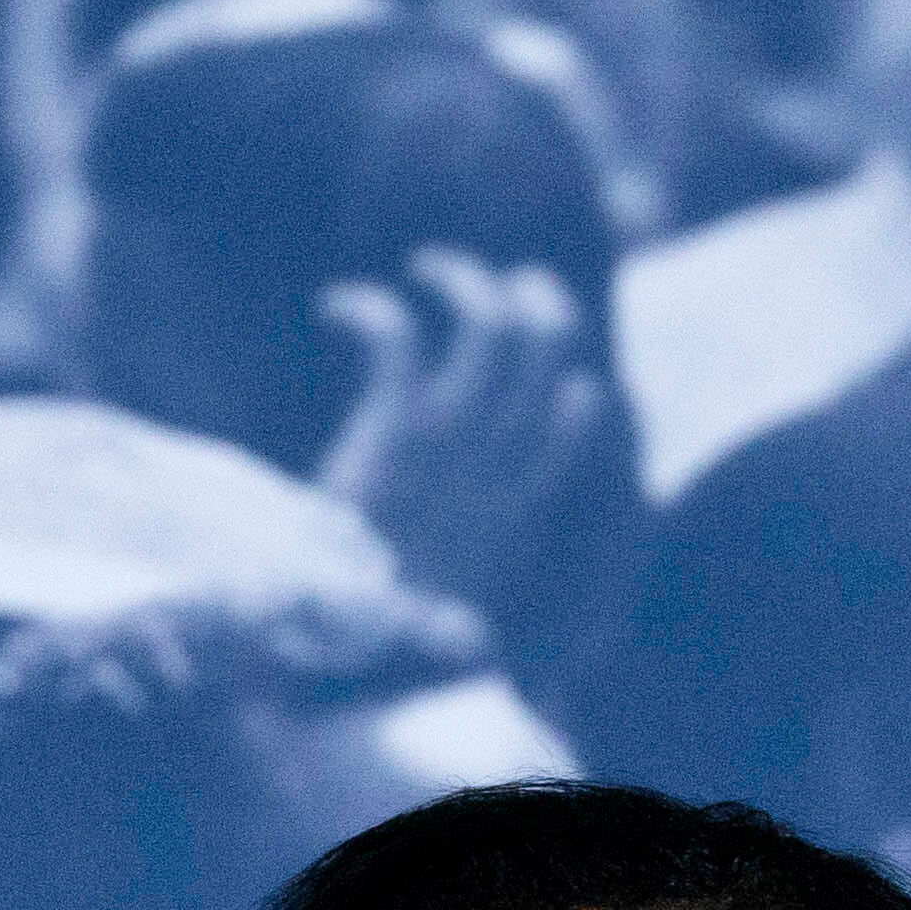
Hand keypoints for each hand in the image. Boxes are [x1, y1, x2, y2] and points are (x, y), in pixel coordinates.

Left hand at [311, 246, 609, 613]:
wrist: (343, 644)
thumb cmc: (383, 636)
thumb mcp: (443, 619)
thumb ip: (460, 597)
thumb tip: (478, 644)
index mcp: (518, 503)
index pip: (577, 412)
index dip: (564, 371)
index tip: (516, 371)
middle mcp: (493, 460)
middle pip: (546, 345)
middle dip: (529, 293)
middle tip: (485, 285)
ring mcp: (446, 439)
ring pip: (489, 323)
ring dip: (461, 278)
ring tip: (423, 265)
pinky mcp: (390, 429)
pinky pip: (398, 338)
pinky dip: (369, 307)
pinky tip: (333, 306)